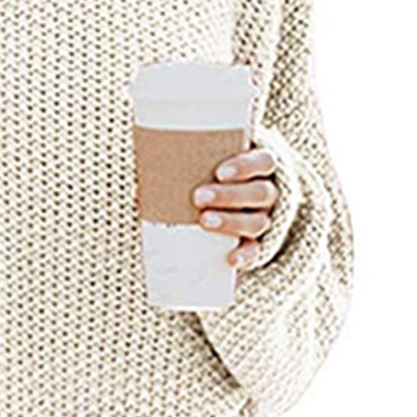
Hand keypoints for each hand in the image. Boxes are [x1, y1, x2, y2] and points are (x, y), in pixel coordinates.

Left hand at [191, 144, 279, 270]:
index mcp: (261, 166)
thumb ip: (192, 158)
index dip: (245, 166)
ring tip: (204, 221)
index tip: (220, 172)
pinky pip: (256, 250)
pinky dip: (245, 255)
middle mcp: (267, 192)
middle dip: (229, 195)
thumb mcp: (210, 160)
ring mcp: (265, 217)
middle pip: (259, 193)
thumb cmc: (214, 172)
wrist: (237, 198)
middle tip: (198, 197)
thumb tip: (148, 164)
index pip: (263, 161)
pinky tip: (231, 259)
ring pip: (258, 221)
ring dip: (231, 222)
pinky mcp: (258, 242)